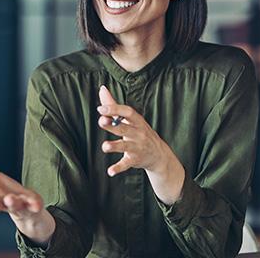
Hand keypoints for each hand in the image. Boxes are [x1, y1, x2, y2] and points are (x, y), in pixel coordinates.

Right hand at [0, 145, 54, 244]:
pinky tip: (36, 204)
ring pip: (13, 206)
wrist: (27, 212)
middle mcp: (2, 203)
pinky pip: (34, 207)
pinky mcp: (32, 206)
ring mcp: (18, 206)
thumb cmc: (5, 192)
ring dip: (10, 202)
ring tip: (9, 198)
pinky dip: (35, 206)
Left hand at [97, 86, 184, 203]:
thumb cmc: (139, 132)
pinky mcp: (135, 160)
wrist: (159, 155)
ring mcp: (137, 147)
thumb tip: (102, 88)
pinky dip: (118, 168)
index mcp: (136, 121)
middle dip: (113, 125)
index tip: (100, 108)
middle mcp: (138, 133)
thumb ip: (114, 104)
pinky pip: (126, 164)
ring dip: (115, 146)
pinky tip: (110, 171)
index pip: (127, 112)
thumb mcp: (130, 119)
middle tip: (101, 121)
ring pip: (125, 146)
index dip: (114, 109)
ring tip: (105, 147)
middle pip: (125, 128)